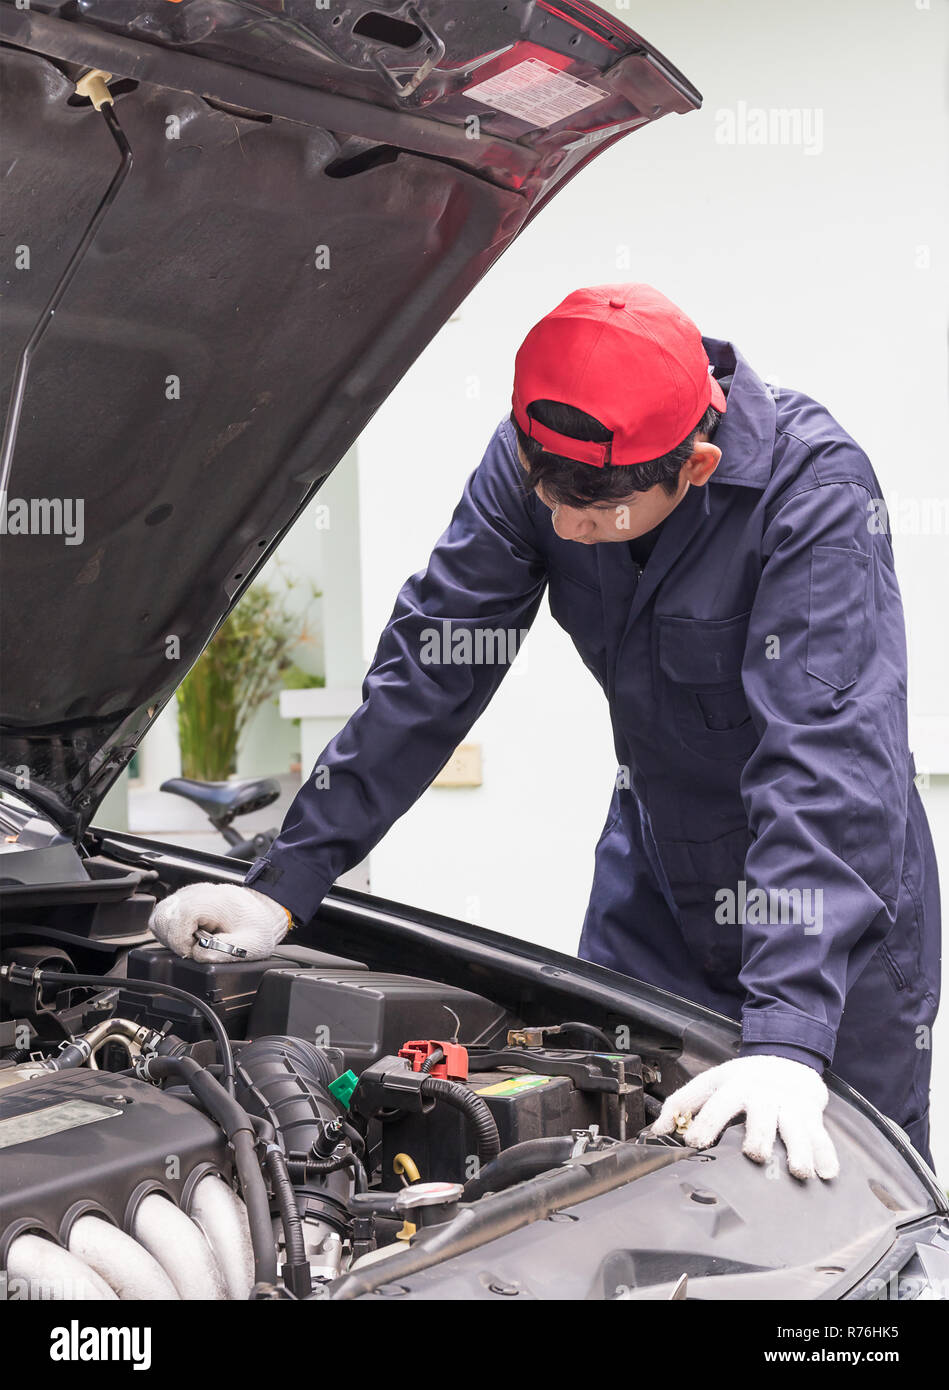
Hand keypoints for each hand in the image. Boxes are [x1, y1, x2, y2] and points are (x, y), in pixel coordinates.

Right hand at [149, 883, 290, 962]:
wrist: (262, 912)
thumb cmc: (258, 926)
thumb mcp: (251, 945)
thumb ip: (223, 952)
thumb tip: (196, 954)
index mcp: (216, 901)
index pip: (181, 916)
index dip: (180, 939)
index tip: (191, 951)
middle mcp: (198, 892)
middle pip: (164, 914)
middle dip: (172, 939)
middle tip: (191, 949)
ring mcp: (189, 894)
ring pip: (159, 915)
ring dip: (168, 935)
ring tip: (189, 943)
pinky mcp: (184, 899)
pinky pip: (164, 915)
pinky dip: (169, 930)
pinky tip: (186, 937)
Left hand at [651, 1055, 838, 1179]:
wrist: (788, 1058)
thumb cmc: (745, 1078)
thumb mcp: (712, 1082)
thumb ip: (683, 1104)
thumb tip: (656, 1130)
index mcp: (736, 1086)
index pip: (718, 1104)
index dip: (705, 1123)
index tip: (694, 1143)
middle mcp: (764, 1095)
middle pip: (762, 1116)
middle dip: (759, 1135)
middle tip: (755, 1154)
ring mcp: (790, 1105)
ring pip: (796, 1128)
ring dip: (798, 1149)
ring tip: (799, 1171)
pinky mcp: (812, 1115)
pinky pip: (821, 1136)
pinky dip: (826, 1154)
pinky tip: (827, 1172)